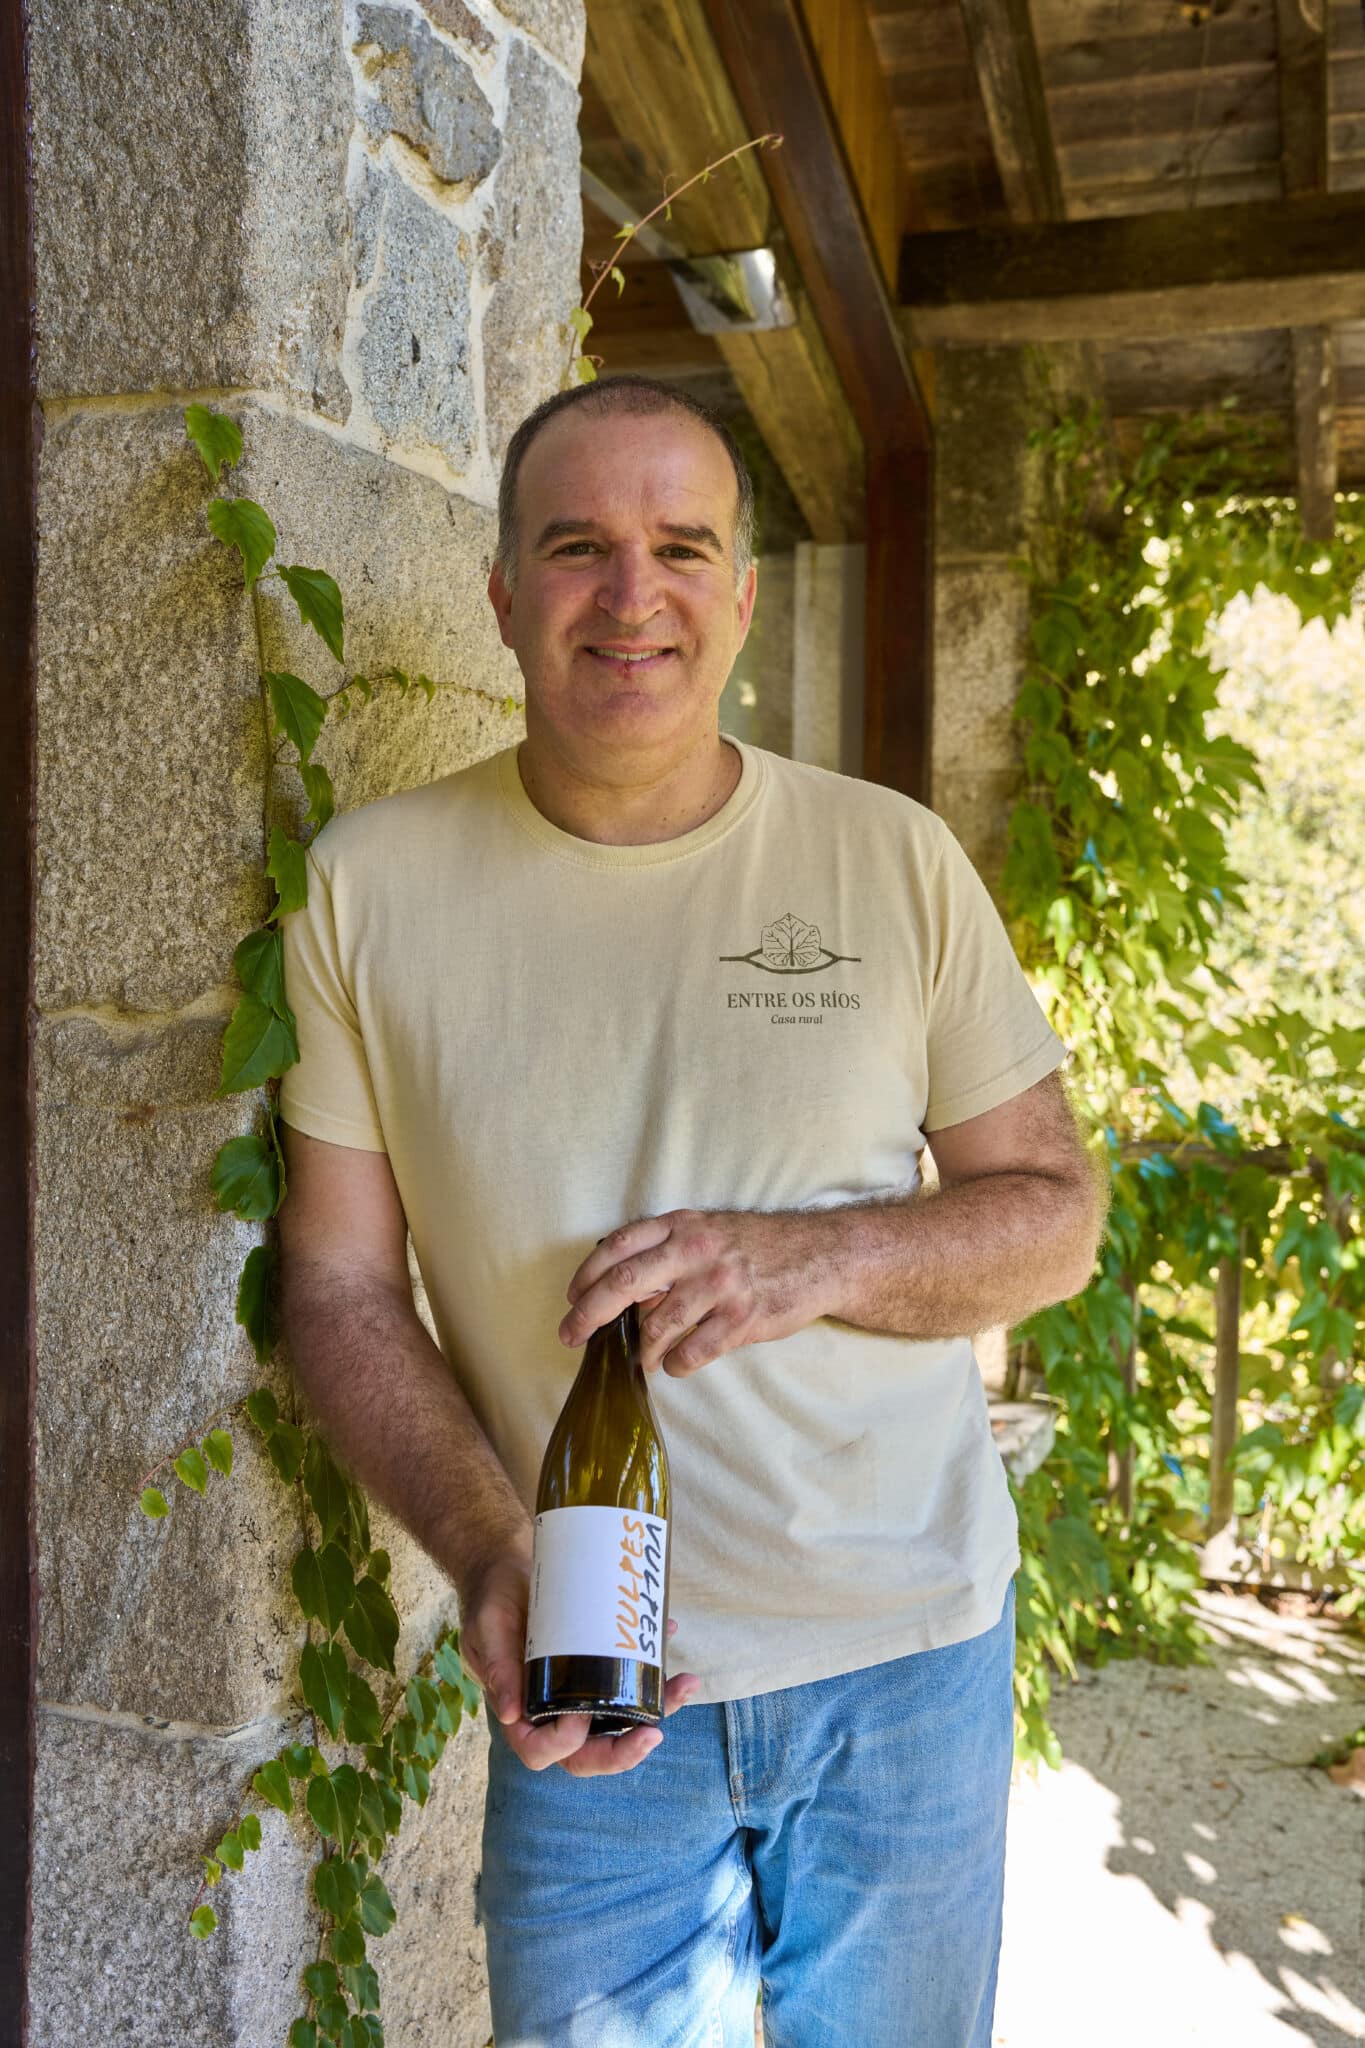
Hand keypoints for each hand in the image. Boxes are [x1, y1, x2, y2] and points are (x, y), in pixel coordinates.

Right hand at [458, 1548, 697, 1777]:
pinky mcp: (599, 1667)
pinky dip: (654, 1666)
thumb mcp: (488, 1630)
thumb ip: (498, 1667)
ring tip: (685, 1684)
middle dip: (624, 1751)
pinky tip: (669, 1631)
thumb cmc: (492, 1602)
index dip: (565, 1744)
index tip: (580, 1715)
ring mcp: (579, 1693)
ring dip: (656, 1709)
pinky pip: (629, 1681)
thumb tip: (511, 1716)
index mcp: (519, 1712)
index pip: (541, 1751)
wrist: (509, 1568)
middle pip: (587, 1753)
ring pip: (618, 1721)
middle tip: (654, 1734)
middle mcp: (551, 1712)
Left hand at [559, 1207, 833, 1375]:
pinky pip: (693, 1352)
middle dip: (588, 1314)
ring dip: (643, 1350)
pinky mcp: (743, 1317)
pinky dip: (676, 1365)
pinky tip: (676, 1365)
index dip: (586, 1274)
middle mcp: (697, 1250)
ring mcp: (720, 1284)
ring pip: (657, 1326)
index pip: (617, 1246)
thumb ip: (668, 1254)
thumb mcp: (709, 1231)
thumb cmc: (757, 1247)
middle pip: (623, 1284)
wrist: (819, 1254)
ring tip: (644, 1360)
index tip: (572, 1297)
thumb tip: (624, 1293)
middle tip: (571, 1335)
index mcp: (682, 1226)